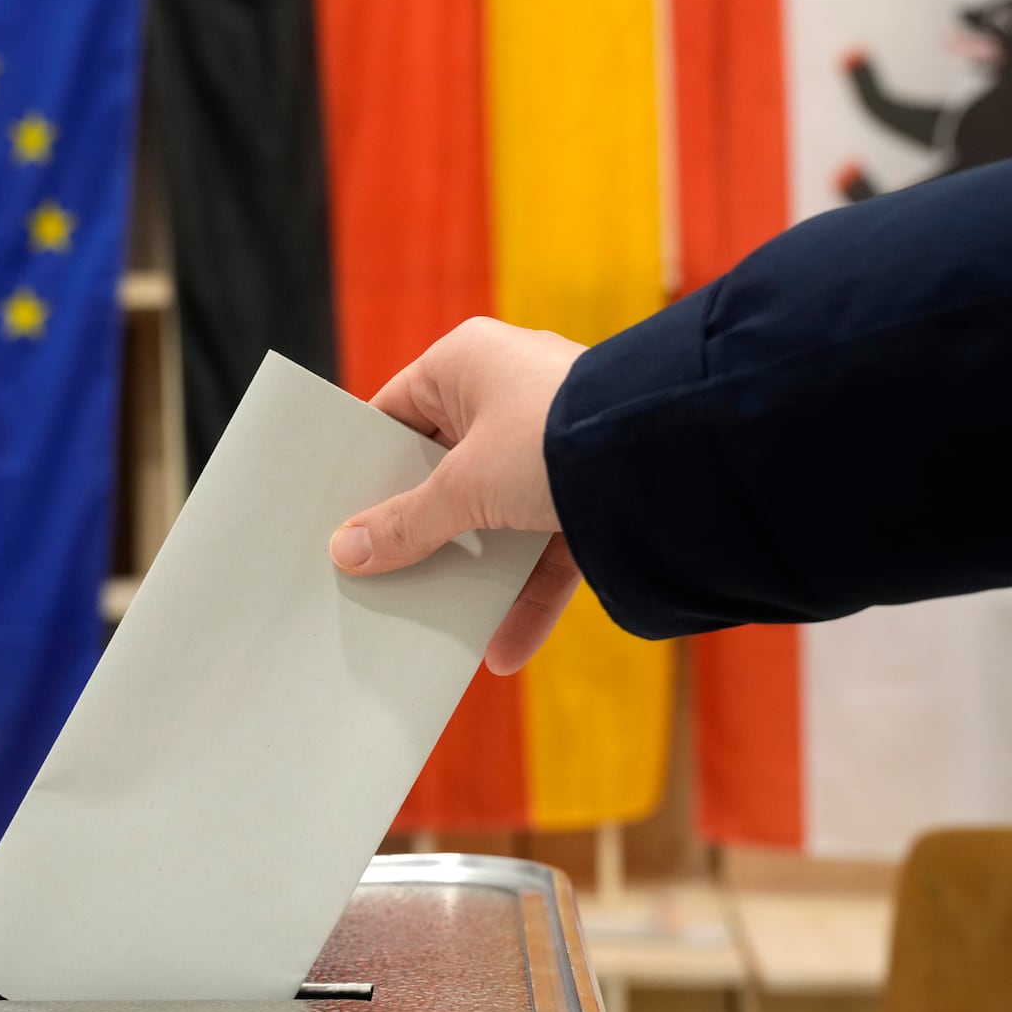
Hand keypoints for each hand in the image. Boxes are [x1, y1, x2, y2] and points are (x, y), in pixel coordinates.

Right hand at [330, 317, 586, 674]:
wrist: (672, 456)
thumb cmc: (552, 439)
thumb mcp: (464, 487)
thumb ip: (406, 522)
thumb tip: (346, 552)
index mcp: (468, 362)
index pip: (398, 410)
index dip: (368, 464)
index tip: (339, 515)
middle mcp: (511, 392)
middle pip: (445, 470)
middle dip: (421, 528)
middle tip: (377, 573)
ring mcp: (555, 442)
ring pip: (495, 516)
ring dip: (471, 572)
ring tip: (434, 623)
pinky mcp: (594, 489)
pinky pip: (546, 546)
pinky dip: (526, 595)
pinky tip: (503, 649)